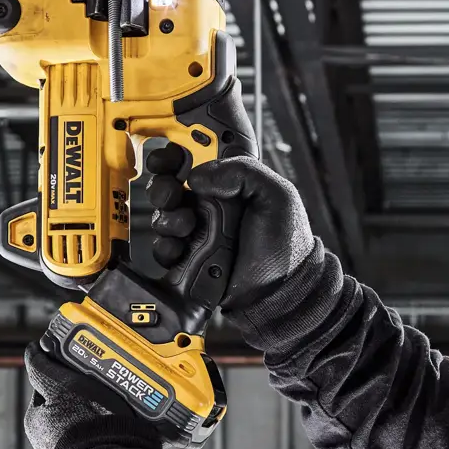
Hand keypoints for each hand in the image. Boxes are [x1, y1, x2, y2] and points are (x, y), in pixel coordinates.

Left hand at [24, 337, 155, 448]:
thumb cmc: (82, 426)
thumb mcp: (59, 385)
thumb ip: (42, 366)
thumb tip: (33, 350)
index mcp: (36, 420)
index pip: (47, 384)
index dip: (64, 371)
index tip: (81, 364)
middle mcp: (50, 438)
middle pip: (69, 400)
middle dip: (86, 389)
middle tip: (104, 380)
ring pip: (89, 416)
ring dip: (102, 406)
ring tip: (119, 400)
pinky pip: (105, 432)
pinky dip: (113, 423)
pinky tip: (126, 419)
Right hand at [146, 143, 316, 311]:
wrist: (279, 294)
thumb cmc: (286, 247)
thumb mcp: (276, 196)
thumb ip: (242, 171)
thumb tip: (198, 175)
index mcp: (231, 184)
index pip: (196, 158)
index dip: (175, 154)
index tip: (168, 157)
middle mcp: (211, 205)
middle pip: (170, 186)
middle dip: (163, 188)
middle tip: (172, 196)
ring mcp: (198, 232)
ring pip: (162, 216)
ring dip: (166, 219)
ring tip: (186, 226)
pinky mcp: (189, 257)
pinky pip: (162, 248)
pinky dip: (165, 247)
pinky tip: (180, 248)